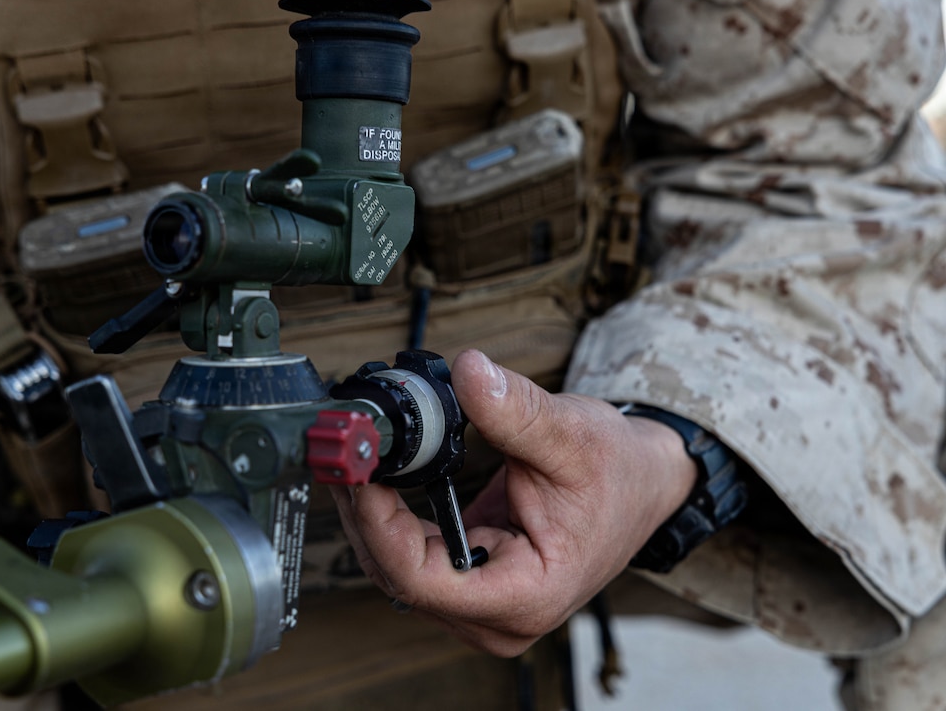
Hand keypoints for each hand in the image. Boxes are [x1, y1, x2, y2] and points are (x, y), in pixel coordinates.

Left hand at [331, 349, 696, 655]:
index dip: (379, 524)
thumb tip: (468, 373)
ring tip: (356, 456)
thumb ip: (516, 411)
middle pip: (398, 574)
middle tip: (345, 451)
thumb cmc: (619, 473)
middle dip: (364, 512)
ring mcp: (480, 601)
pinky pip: (410, 555)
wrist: (641, 482)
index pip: (423, 579)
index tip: (361, 472)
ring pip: (396, 568)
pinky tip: (376, 476)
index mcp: (526, 595)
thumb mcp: (572, 436)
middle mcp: (498, 614)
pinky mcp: (469, 579)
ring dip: (369, 513)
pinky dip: (388, 516)